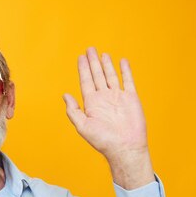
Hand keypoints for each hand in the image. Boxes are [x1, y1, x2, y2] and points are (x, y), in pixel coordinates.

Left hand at [63, 48, 153, 188]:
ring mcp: (118, 97)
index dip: (83, 69)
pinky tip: (122, 62)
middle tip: (89, 49)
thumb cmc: (103, 140)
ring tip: (102, 54)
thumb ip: (73, 111)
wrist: (125, 147)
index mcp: (91, 103)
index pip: (86, 81)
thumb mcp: (83, 126)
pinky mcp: (131, 98)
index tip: (80, 57)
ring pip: (111, 76)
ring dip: (106, 64)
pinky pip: (128, 81)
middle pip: (97, 75)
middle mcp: (104, 98)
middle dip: (93, 62)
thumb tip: (64, 95)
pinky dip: (125, 71)